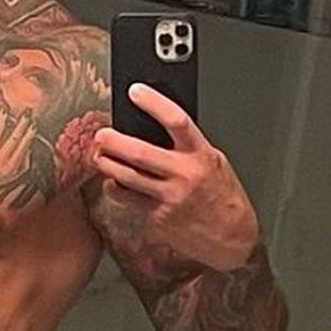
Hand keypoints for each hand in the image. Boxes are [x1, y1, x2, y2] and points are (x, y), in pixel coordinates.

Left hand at [0, 108, 34, 181]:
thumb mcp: (10, 178)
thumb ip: (21, 165)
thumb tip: (29, 150)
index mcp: (10, 167)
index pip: (22, 147)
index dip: (29, 136)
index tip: (33, 126)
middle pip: (13, 139)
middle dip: (21, 125)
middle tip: (26, 115)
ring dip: (2, 121)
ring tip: (6, 111)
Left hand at [92, 83, 257, 270]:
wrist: (233, 238)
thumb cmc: (222, 197)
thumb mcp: (214, 163)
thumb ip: (188, 147)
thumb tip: (154, 127)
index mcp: (202, 156)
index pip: (177, 121)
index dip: (154, 104)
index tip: (136, 92)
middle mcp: (185, 176)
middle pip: (140, 153)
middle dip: (113, 141)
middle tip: (100, 134)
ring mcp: (170, 199)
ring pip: (127, 177)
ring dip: (106, 164)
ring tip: (98, 155)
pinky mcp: (158, 219)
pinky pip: (128, 200)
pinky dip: (116, 188)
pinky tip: (113, 182)